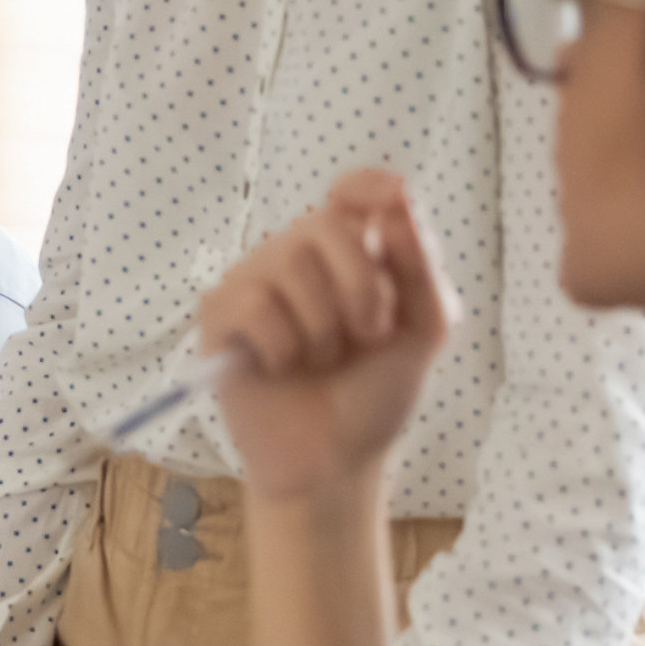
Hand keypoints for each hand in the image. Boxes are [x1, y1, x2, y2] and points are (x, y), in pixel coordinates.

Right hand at [200, 170, 451, 501]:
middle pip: (324, 225)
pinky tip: (284, 368)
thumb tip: (400, 198)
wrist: (336, 459)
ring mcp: (254, 282)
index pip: (351, 190)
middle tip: (369, 335)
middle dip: (360, 285)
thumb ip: (419, 264)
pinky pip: (253, 305)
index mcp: (349, 252)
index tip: (393, 199)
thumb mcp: (424, 328)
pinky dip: (283, 346)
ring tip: (322, 361)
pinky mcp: (220, 317)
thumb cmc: (375, 393)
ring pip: (287, 264)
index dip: (368, 186)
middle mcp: (297, 255)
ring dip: (323, 328)